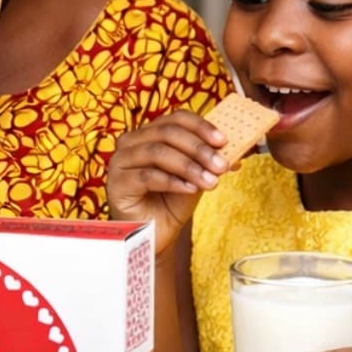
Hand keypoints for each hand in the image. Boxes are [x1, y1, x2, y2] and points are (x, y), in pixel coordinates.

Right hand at [106, 110, 232, 255]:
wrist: (154, 233)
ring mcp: (119, 161)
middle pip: (166, 132)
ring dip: (188, 166)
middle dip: (198, 148)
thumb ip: (208, 161)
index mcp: (149, 134)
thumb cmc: (170, 202)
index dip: (201, 126)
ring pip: (156, 152)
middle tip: (220, 165)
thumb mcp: (195, 176)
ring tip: (210, 181)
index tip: (223, 141)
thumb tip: (235, 151)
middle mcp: (130, 142)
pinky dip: (173, 181)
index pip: (176, 118)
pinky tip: (190, 189)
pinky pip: (147, 176)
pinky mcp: (116, 183)